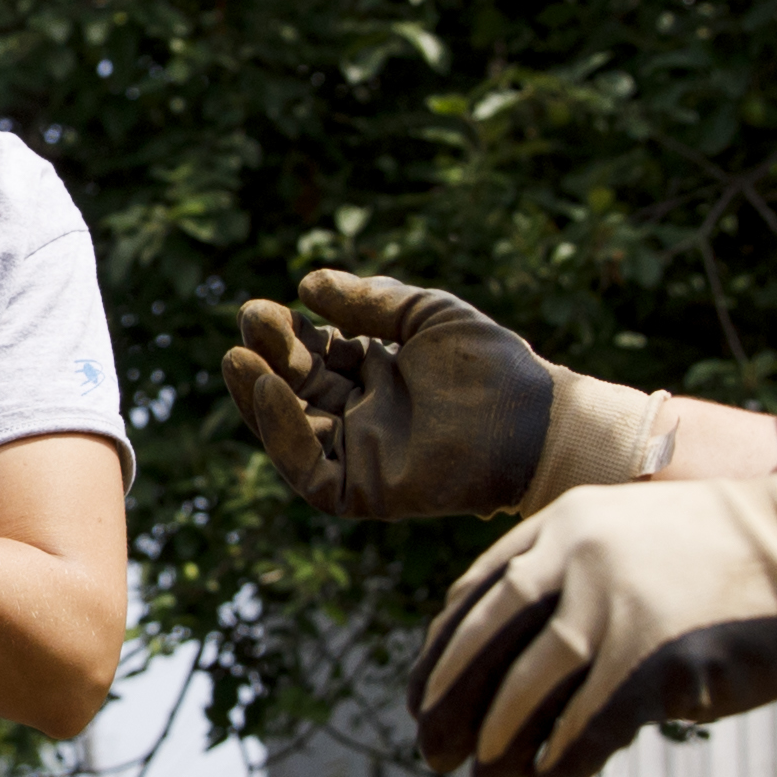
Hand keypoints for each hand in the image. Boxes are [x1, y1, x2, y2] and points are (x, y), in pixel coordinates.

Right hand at [221, 267, 656, 519]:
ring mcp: (360, 455)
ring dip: (258, 395)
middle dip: (268, 356)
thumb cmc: (494, 366)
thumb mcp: (427, 315)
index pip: (313, 353)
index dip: (286, 333)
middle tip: (249, 321)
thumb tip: (305, 285)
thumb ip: (370, 302)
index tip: (263, 307)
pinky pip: (308, 470)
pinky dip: (283, 435)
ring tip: (240, 357)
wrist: (536, 419)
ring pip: (289, 430)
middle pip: (294, 388)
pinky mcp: (363, 490)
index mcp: (375, 373)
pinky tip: (273, 393)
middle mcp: (361, 415)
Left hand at [408, 409, 776, 776]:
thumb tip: (518, 667)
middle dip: (447, 701)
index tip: (424, 695)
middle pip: (483, 640)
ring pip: (525, 691)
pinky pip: (584, 727)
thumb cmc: (738, 553)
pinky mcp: (657, 659)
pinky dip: (558, 764)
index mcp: (565, 524)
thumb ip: (577, 578)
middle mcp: (577, 557)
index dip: (441, 654)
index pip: (475, 594)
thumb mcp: (638, 536)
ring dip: (497, 743)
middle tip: (431, 751)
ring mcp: (616, 607)